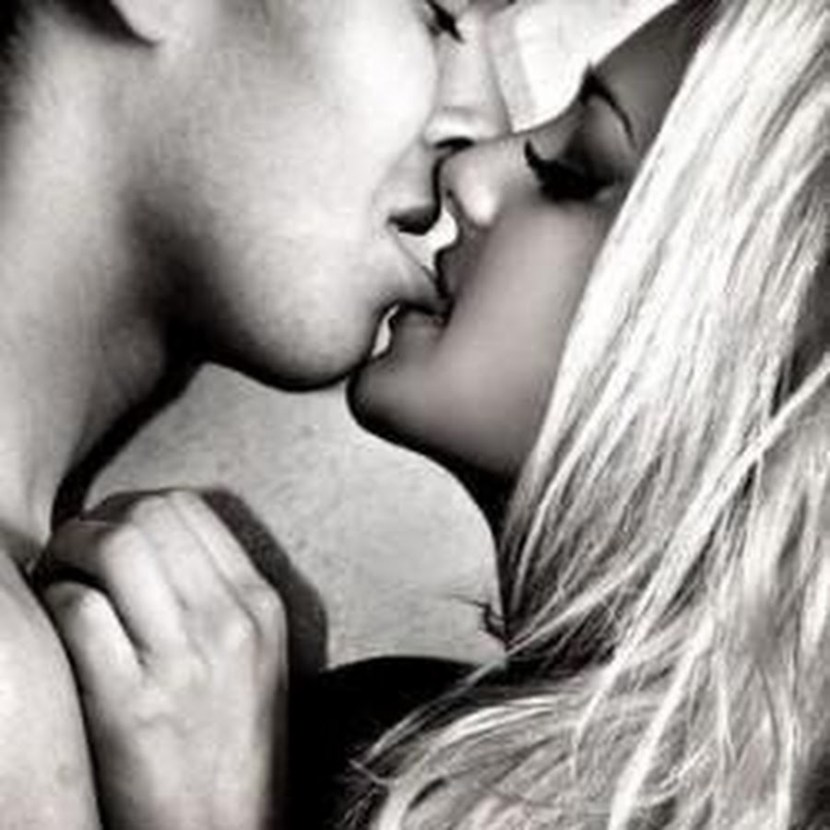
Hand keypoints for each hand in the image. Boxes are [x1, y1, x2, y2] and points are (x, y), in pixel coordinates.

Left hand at [38, 491, 286, 829]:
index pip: (187, 506)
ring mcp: (184, 662)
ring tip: (56, 577)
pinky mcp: (133, 706)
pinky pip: (79, 610)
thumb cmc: (230, 747)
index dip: (133, 506)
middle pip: (149, 514)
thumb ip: (216, 596)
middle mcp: (229, 622)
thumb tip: (145, 538)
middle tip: (74, 551)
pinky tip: (52, 629)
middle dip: (96, 520)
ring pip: (116, 546)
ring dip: (68, 550)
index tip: (110, 531)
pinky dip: (52, 604)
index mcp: (259, 606)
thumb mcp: (253, 659)